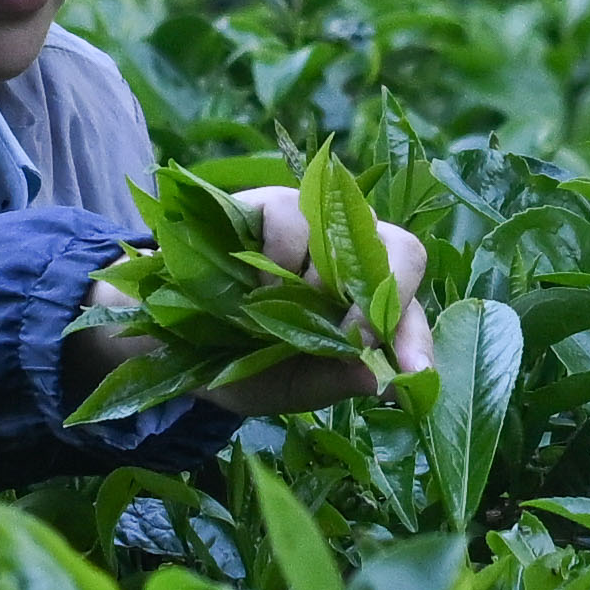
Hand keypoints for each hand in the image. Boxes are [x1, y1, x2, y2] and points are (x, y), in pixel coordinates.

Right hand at [212, 183, 445, 414]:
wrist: (173, 339)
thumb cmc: (245, 362)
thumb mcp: (291, 385)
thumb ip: (336, 380)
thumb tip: (381, 377)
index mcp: (364, 302)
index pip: (409, 312)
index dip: (415, 339)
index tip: (412, 372)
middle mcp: (350, 255)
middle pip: (401, 250)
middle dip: (385, 294)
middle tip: (351, 335)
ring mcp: (314, 224)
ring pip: (349, 233)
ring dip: (322, 282)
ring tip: (283, 310)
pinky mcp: (270, 203)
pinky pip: (293, 216)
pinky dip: (281, 256)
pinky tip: (257, 286)